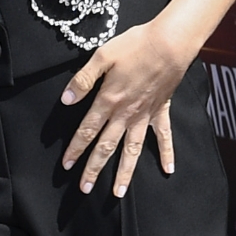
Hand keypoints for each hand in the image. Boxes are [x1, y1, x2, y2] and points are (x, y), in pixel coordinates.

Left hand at [61, 20, 188, 196]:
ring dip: (125, 172)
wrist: (169, 43)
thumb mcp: (102, 56)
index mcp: (108, 100)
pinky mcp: (161, 110)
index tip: (66, 166)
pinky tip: (168, 170)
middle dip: (94, 169)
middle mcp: (126, 113)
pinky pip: (164, 136)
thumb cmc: (134, 46)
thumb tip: (66, 99)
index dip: (75, 149)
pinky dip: (167, 153)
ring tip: (119, 192)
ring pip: (132, 150)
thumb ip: (83, 79)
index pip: (87, 130)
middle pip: (107, 146)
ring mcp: (145, 115)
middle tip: (86, 189)